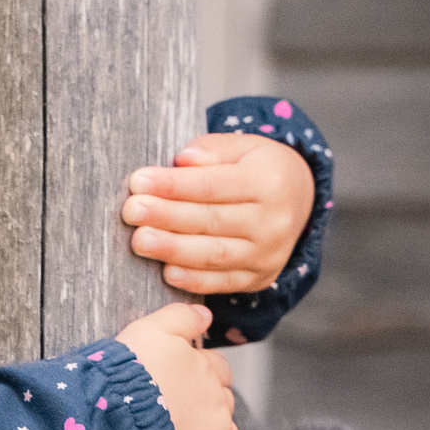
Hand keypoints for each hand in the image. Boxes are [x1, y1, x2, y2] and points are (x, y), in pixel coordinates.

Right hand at [117, 302, 235, 429]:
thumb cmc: (127, 379)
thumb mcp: (148, 331)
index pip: (216, 365)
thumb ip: (180, 317)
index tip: (173, 375)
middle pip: (220, 399)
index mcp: (209, 370)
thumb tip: (205, 314)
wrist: (114, 427)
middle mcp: (221, 404)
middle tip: (168, 404)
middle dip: (201, 399)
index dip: (195, 368)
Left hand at [122, 131, 313, 296]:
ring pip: (215, 254)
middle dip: (167, 216)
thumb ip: (213, 149)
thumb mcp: (243, 147)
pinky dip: (194, 280)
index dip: (174, 184)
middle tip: (132, 211)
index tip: (138, 181)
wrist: (298, 199)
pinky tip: (166, 272)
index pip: (213, 184)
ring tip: (140, 240)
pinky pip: (224, 283)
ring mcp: (268, 254)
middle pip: (212, 220)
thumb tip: (184, 159)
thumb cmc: (256, 168)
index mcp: (269, 182)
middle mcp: (273, 221)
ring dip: (174, 249)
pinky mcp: (259, 277)